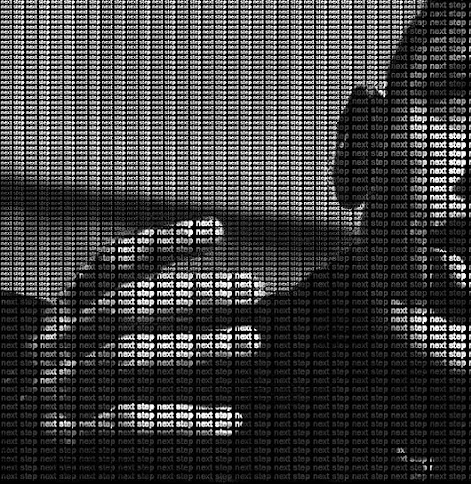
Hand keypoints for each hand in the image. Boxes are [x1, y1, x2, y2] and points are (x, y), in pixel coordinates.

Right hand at [25, 219, 264, 441]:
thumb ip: (148, 307)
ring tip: (255, 339)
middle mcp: (60, 336)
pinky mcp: (64, 431)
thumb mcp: (97, 330)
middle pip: (132, 302)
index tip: (220, 229)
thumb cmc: (77, 372)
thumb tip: (228, 291)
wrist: (11, 433)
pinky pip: (131, 420)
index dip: (167, 242)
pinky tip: (233, 419)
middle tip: (255, 289)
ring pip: (130, 354)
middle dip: (198, 293)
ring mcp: (58, 381)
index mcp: (71, 304)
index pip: (118, 260)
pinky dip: (187, 420)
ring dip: (199, 345)